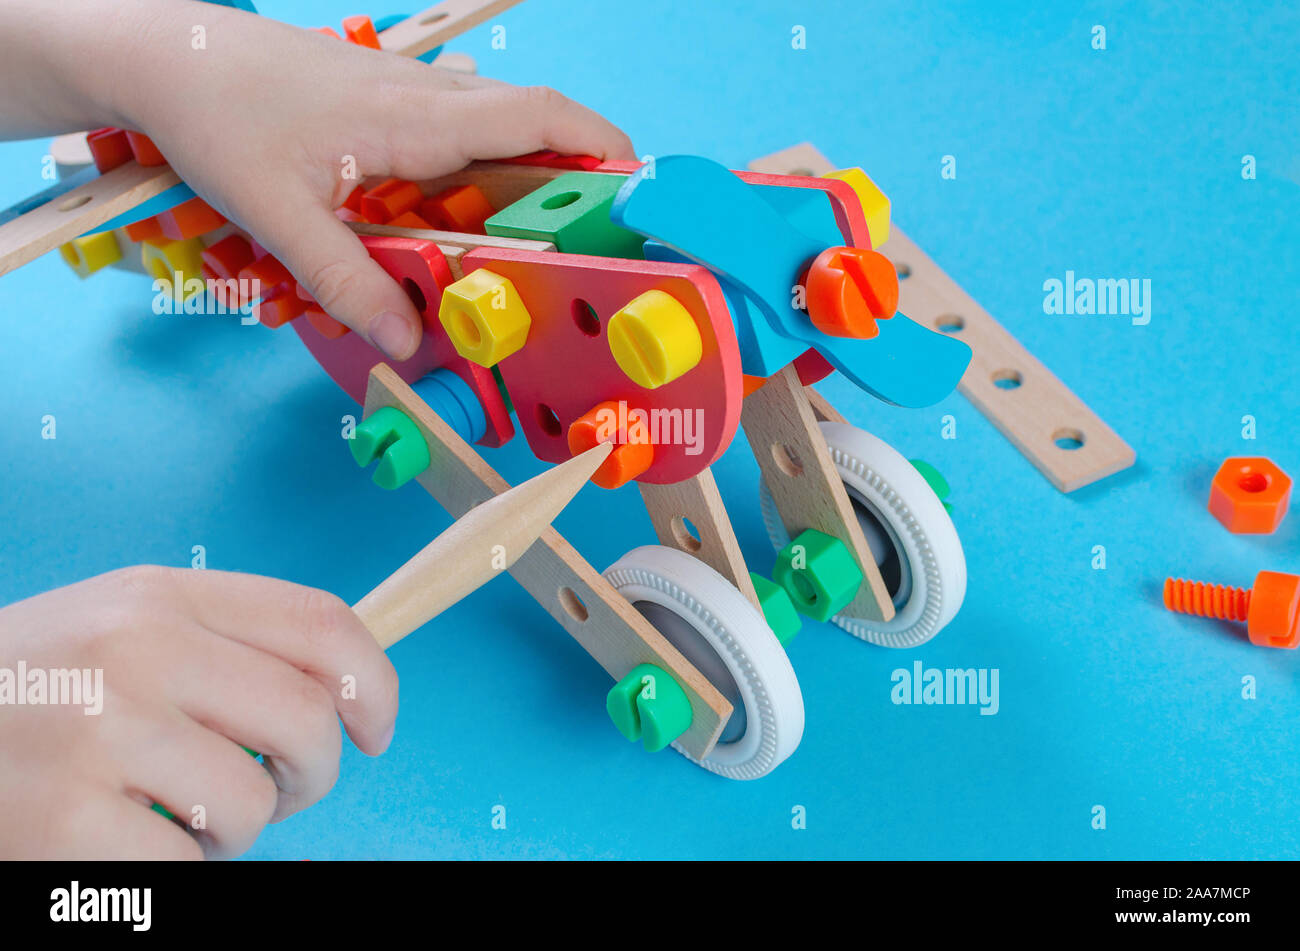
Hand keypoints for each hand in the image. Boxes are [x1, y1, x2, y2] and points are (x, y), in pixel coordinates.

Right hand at [0, 566, 397, 858]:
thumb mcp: (122, 626)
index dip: (375, 684)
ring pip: (254, 802)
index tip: (375, 728)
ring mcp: (100, 732)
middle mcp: (137, 650)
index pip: (321, 623)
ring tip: (175, 813)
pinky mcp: (67, 821)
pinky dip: (173, 868)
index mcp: (160, 596)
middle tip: (273, 788)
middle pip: (310, 720)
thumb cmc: (32, 689)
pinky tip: (122, 842)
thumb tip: (347, 682)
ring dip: (234, 829)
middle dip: (311, 774)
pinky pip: (187, 864)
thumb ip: (225, 639)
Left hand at [115, 3, 635, 358]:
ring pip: (499, 117)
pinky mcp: (387, 93)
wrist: (170, 51)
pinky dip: (492, 154)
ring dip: (537, 160)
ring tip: (548, 224)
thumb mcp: (280, 214)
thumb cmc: (221, 118)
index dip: (598, 144)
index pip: (536, 116)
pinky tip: (471, 198)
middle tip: (600, 227)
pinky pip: (463, 119)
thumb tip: (406, 341)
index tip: (637, 185)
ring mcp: (407, 87)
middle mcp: (424, 95)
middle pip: (534, 117)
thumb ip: (347, 282)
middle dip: (581, 165)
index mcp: (415, 119)